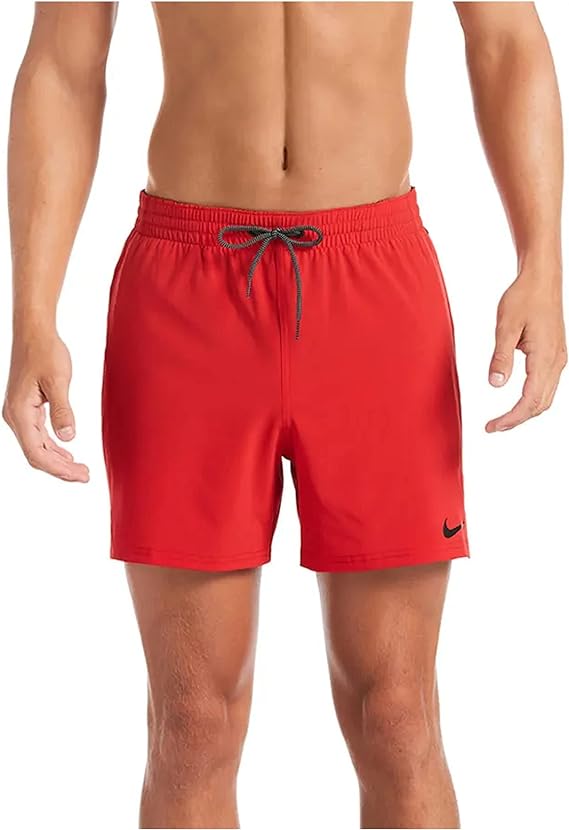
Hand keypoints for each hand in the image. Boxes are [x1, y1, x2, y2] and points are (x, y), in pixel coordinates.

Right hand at [2, 329, 89, 480]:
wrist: (34, 332)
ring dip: (58, 461)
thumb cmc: (45, 351)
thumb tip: (68, 438)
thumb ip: (62, 410)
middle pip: (36, 455)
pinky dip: (52, 448)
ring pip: (37, 447)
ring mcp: (19, 413)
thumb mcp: (58, 380)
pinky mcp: (25, 408)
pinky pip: (37, 436)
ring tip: (80, 470)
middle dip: (60, 469)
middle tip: (85, 476)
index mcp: (19, 413)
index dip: (59, 469)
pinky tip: (67, 454)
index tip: (80, 475)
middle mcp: (15, 417)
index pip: (37, 453)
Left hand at [486, 273, 566, 431]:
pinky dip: (533, 398)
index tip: (492, 427)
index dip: (511, 418)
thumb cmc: (524, 297)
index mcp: (545, 357)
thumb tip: (496, 384)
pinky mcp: (556, 354)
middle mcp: (556, 361)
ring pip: (546, 397)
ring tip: (502, 419)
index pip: (530, 400)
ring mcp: (559, 358)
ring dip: (525, 411)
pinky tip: (518, 400)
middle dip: (517, 419)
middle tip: (493, 427)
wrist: (542, 279)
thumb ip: (501, 356)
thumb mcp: (506, 326)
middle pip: (540, 404)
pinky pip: (547, 385)